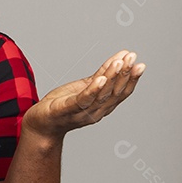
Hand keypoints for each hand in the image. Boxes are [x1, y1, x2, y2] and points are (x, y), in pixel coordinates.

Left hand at [22, 50, 145, 139]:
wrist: (40, 125)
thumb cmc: (62, 104)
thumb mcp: (84, 86)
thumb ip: (101, 74)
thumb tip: (120, 58)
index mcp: (102, 106)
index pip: (121, 92)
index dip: (132, 79)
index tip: (141, 64)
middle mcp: (96, 111)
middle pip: (114, 92)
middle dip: (125, 74)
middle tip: (132, 57)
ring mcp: (82, 112)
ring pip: (101, 94)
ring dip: (112, 77)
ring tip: (119, 62)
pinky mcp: (66, 110)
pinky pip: (82, 100)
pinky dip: (93, 90)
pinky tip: (100, 78)